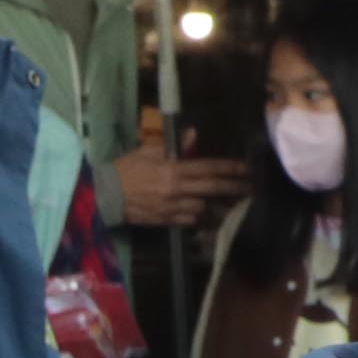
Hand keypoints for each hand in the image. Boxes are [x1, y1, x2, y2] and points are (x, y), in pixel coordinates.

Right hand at [108, 128, 245, 230]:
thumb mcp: (148, 150)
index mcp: (173, 169)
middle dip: (235, 188)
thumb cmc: (125, 168)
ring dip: (219, 205)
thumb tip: (193, 136)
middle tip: (252, 188)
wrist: (105, 194)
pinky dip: (201, 218)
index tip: (247, 168)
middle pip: (213, 189)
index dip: (230, 168)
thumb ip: (173, 146)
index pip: (209, 167)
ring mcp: (172, 207)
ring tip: (233, 203)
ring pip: (204, 208)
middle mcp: (177, 189)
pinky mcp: (166, 220)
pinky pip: (190, 221)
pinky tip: (209, 216)